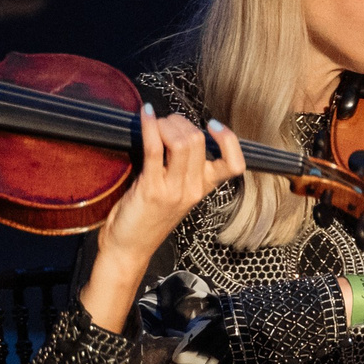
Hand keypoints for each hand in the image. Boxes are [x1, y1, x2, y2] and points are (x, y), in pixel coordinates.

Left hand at [82, 107, 247, 331]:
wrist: (129, 248)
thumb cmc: (147, 219)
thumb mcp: (174, 193)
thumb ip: (181, 168)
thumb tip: (176, 132)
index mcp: (202, 189)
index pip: (234, 164)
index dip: (228, 139)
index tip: (213, 126)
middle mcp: (192, 189)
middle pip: (198, 141)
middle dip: (180, 122)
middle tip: (165, 124)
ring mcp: (173, 190)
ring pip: (181, 141)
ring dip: (165, 124)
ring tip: (154, 126)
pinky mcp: (151, 188)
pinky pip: (154, 148)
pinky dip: (150, 126)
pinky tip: (145, 114)